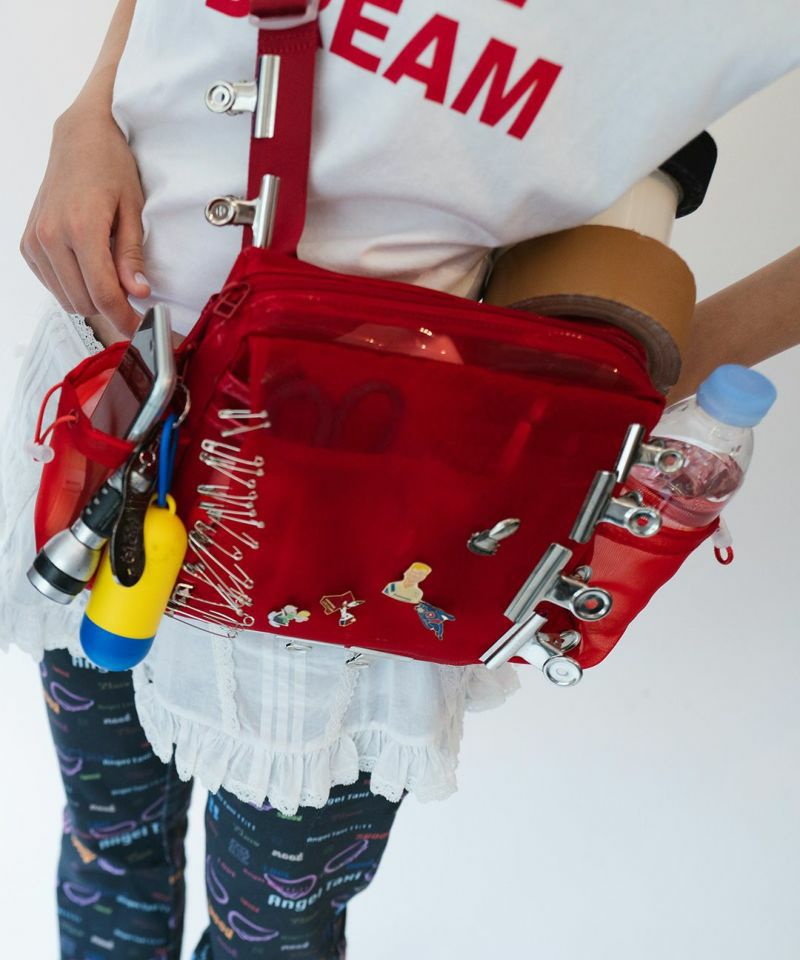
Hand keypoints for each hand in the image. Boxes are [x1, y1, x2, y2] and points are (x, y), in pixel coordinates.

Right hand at [20, 99, 149, 337]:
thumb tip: (138, 293)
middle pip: (85, 302)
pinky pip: (53, 285)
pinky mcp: (27, 244)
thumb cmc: (111, 167)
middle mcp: (50, 236)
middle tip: (134, 298)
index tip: (143, 328)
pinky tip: (89, 267)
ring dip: (92, 299)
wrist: (78, 138)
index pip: (104, 293)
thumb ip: (132, 254)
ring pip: (67, 299)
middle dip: (112, 309)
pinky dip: (74, 287)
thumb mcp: (133, 209)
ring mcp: (34, 241)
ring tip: (113, 276)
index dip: (126, 318)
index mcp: (81, 227)